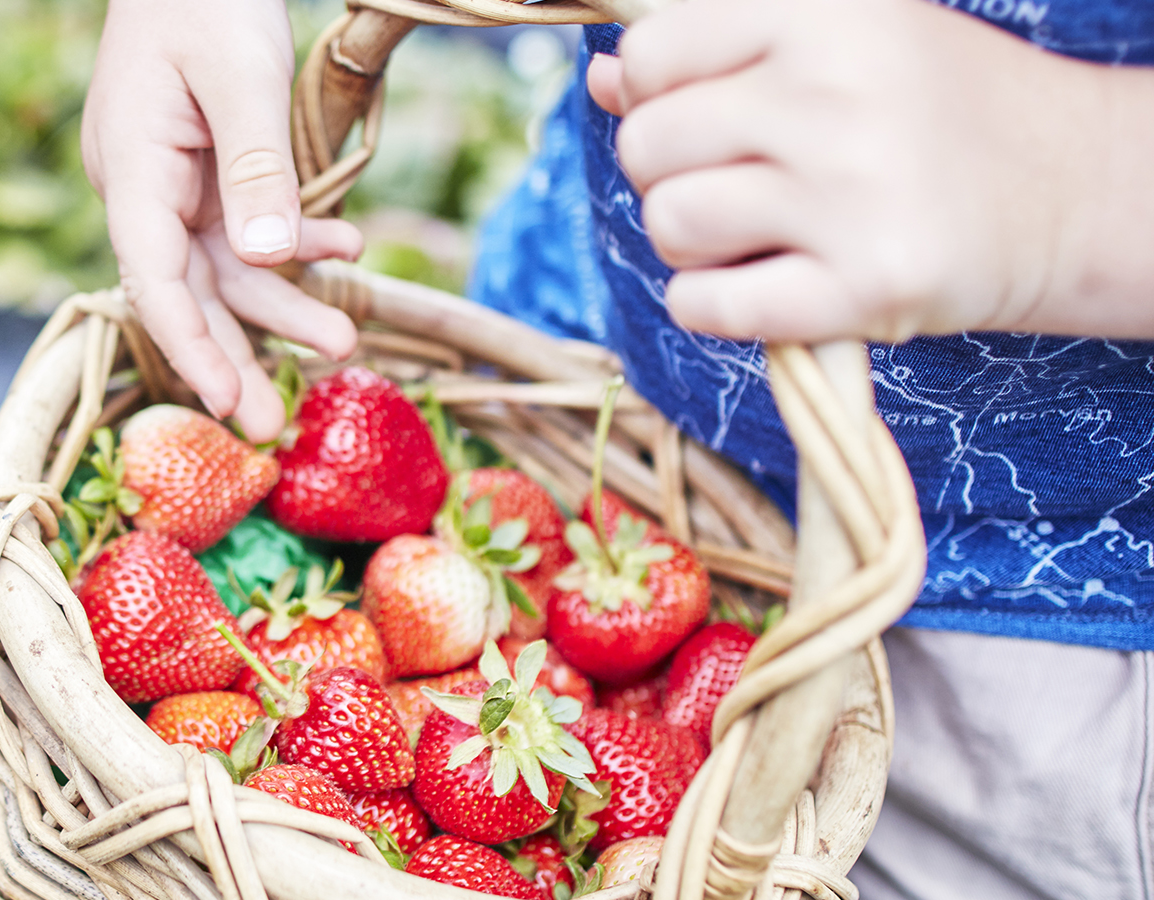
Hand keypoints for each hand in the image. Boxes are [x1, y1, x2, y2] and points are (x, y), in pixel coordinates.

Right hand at [82, 0, 363, 441]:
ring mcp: (176, 179)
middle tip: (271, 426)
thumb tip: (271, 257)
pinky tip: (348, 245)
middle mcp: (145, 185)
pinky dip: (298, 237)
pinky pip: (250, 223)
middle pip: (187, 290)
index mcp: (132, 167)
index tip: (224, 402)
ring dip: (284, 302)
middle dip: (233, 356)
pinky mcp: (209, 168)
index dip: (188, 346)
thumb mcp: (241, 73)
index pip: (152, 276)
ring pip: (227, 264)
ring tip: (348, 339)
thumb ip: (256, 164)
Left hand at [587, 0, 1153, 343]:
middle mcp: (835, 96)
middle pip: (646, 147)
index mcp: (826, 16)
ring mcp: (851, 194)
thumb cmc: (933, 110)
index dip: (652, 94)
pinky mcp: (865, 287)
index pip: (651, 54)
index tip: (700, 114)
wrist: (1071, 190)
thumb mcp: (841, 44)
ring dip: (691, 243)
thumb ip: (715, 53)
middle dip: (668, 174)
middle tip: (734, 182)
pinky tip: (758, 285)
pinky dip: (710, 305)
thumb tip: (599, 77)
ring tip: (755, 234)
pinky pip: (706, 306)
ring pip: (670, 224)